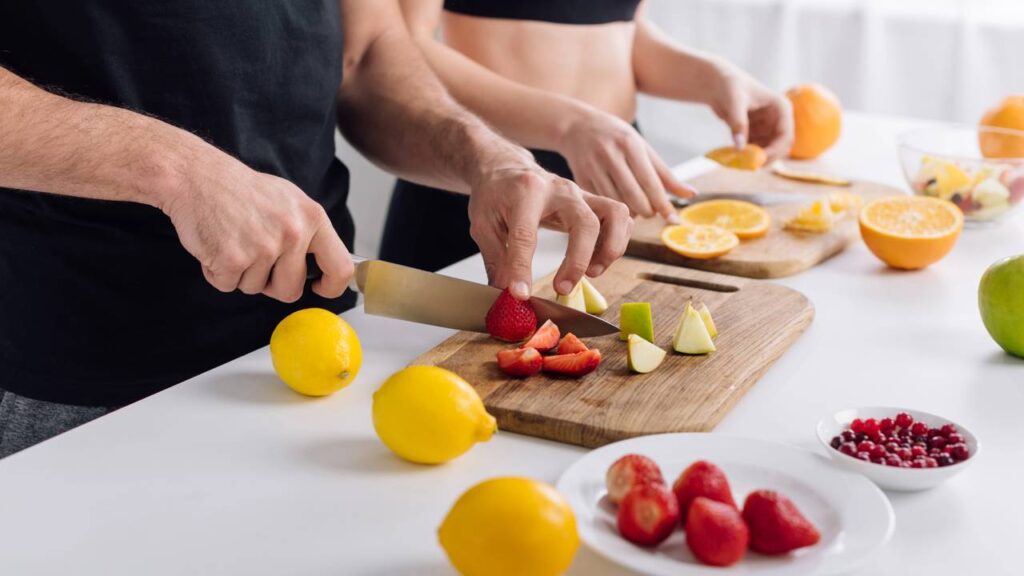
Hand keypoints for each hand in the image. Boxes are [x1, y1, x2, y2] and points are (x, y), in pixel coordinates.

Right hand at [158, 150, 352, 302]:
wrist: (197, 176)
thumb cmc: (241, 190)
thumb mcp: (290, 201)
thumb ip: (309, 233)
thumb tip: (327, 265)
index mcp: (313, 218)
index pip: (340, 267)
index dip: (331, 287)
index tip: (319, 288)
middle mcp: (293, 233)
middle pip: (291, 290)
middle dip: (272, 285)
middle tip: (256, 261)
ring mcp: (264, 247)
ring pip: (256, 288)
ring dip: (241, 274)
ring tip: (233, 241)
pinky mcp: (234, 259)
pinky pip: (228, 285)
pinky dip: (217, 273)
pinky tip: (216, 245)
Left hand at [467, 161, 633, 299]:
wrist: (507, 168)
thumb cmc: (494, 194)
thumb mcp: (482, 224)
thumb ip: (496, 259)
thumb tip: (507, 292)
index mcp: (525, 192)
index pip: (526, 233)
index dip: (523, 268)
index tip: (520, 293)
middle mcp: (559, 190)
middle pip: (585, 222)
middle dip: (578, 261)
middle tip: (562, 288)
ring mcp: (581, 194)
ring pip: (615, 215)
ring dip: (610, 249)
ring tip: (592, 272)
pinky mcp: (592, 201)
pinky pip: (621, 218)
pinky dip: (617, 242)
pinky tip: (596, 260)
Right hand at [559, 107, 694, 219]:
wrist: (576, 126)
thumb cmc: (616, 137)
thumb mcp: (642, 147)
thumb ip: (664, 173)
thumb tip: (690, 194)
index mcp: (630, 144)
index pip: (650, 182)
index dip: (662, 204)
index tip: (671, 217)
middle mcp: (610, 154)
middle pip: (634, 196)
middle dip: (647, 211)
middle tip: (651, 212)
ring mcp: (592, 166)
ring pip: (616, 202)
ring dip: (630, 212)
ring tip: (636, 209)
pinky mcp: (579, 178)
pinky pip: (601, 202)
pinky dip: (612, 209)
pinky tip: (617, 206)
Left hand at [707, 64, 793, 160]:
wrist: (716, 83)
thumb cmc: (729, 86)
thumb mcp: (734, 103)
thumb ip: (738, 124)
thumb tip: (740, 147)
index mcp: (781, 108)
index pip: (785, 136)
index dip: (774, 150)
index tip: (758, 160)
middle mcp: (778, 120)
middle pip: (779, 147)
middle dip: (766, 157)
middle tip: (748, 167)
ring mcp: (767, 128)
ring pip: (767, 151)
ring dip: (754, 158)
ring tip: (736, 161)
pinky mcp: (756, 133)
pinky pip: (755, 150)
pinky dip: (746, 155)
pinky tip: (732, 156)